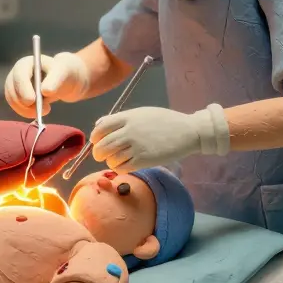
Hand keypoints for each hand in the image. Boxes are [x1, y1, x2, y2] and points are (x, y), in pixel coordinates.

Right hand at [4, 51, 90, 117]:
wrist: (64, 80)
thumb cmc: (64, 72)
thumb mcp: (63, 73)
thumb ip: (54, 80)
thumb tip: (45, 91)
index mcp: (26, 63)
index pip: (19, 75)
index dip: (23, 88)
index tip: (32, 101)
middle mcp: (17, 73)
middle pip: (11, 89)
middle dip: (24, 102)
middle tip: (44, 109)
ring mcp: (15, 85)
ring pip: (13, 100)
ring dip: (26, 109)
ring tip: (46, 110)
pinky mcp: (17, 96)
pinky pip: (16, 107)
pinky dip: (26, 112)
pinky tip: (38, 112)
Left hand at [90, 105, 228, 171]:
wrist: (188, 131)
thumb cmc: (164, 121)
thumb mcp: (141, 113)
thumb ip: (120, 118)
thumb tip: (99, 125)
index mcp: (127, 117)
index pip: (100, 128)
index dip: (95, 137)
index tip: (97, 141)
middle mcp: (129, 132)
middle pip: (102, 146)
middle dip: (98, 153)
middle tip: (102, 155)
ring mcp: (136, 146)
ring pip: (111, 159)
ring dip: (111, 162)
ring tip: (118, 160)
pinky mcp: (144, 160)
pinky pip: (122, 168)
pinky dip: (120, 168)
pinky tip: (126, 165)